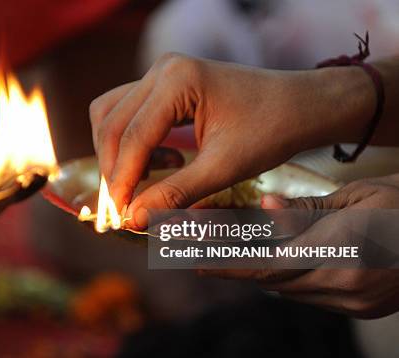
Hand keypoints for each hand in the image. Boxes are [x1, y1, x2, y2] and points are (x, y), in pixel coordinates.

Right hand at [90, 53, 374, 228]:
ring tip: (145, 180)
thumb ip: (175, 193)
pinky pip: (128, 111)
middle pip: (111, 122)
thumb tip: (134, 219)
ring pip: (112, 114)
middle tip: (124, 204)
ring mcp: (162, 72)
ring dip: (118, 152)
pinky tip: (166, 161)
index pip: (132, 136)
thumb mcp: (223, 168)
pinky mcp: (165, 82)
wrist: (300, 106)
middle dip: (114, 167)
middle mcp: (163, 69)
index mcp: (178, 81)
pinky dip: (132, 140)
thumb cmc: (270, 131)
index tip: (119, 214)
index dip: (121, 178)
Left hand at [200, 174, 398, 317]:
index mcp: (339, 252)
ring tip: (237, 252)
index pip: (266, 267)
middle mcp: (344, 285)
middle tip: (204, 254)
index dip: (227, 265)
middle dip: (237, 268)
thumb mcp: (355, 197)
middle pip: (273, 282)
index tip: (196, 261)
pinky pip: (311, 296)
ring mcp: (355, 303)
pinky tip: (281, 259)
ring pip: (289, 290)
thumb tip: (265, 207)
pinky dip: (291, 279)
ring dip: (263, 273)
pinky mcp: (363, 310)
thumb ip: (306, 209)